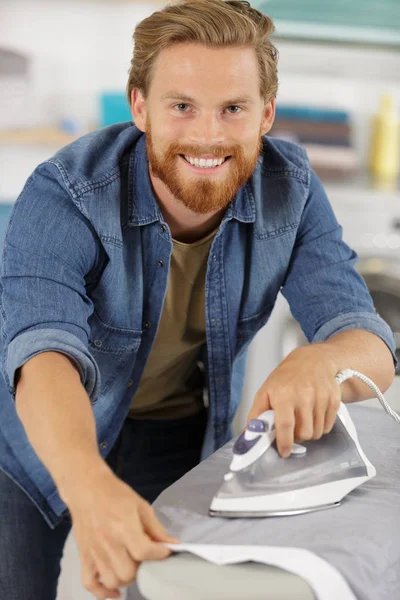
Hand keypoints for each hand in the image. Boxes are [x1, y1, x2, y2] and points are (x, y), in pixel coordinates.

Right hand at [65, 466, 179, 598]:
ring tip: (131, 566)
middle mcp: (108, 542)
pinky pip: (90, 584)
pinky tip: (114, 590)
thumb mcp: (141, 506)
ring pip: (112, 581)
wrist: (87, 488)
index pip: (144, 552)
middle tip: (144, 558)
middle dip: (142, 568)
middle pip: (128, 572)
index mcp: (123, 526)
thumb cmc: (115, 494)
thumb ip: (156, 528)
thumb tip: (172, 544)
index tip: (165, 552)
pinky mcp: (83, 556)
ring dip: (125, 579)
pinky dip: (102, 592)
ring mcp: (94, 552)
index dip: (159, 555)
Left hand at [245, 345, 341, 457]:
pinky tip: (313, 416)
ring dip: (309, 433)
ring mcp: (321, 397)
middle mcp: (304, 395)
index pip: (285, 424)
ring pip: (317, 432)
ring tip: (302, 421)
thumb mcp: (265, 391)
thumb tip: (248, 434)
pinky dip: (320, 427)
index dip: (284, 442)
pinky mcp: (334, 400)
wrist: (312, 361)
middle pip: (304, 433)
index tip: (283, 452)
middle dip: (297, 437)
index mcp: (284, 394)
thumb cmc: (286, 378)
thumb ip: (256, 414)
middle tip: (292, 430)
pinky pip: (327, 426)